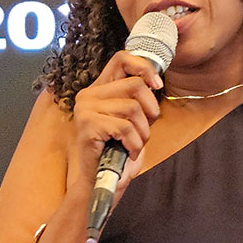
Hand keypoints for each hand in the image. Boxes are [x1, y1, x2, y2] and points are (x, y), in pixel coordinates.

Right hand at [67, 51, 162, 200]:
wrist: (99, 183)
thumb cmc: (117, 153)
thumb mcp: (132, 121)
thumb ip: (137, 99)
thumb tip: (155, 81)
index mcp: (99, 89)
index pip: (121, 59)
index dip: (144, 67)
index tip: (157, 85)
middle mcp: (88, 95)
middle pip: (135, 85)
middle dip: (150, 110)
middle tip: (145, 129)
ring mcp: (85, 109)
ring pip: (132, 107)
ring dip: (142, 132)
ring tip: (134, 144)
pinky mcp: (88, 125)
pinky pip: (125, 127)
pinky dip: (134, 143)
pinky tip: (128, 152)